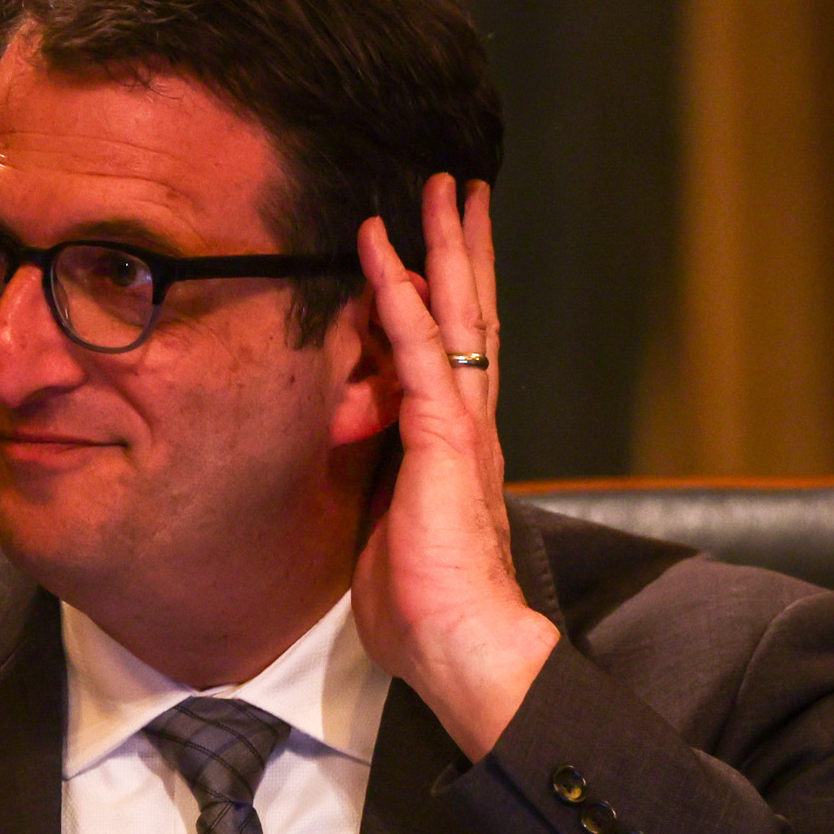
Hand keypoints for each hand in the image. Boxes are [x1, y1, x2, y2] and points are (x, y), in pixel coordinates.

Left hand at [350, 175, 559, 759]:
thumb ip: (382, 495)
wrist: (466, 647)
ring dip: (444, 249)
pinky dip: (400, 300)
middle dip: (463, 247)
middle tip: (459, 186)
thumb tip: (363, 486)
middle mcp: (470, 425)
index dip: (446, 296)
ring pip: (456, 317)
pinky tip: (386, 255)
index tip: (436, 246)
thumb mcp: (391, 535)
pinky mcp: (444, 441)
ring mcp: (462, 427)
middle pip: (469, 316)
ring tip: (442, 189)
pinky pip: (418, 354)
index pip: (455, 354)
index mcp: (458, 448)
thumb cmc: (428, 610)